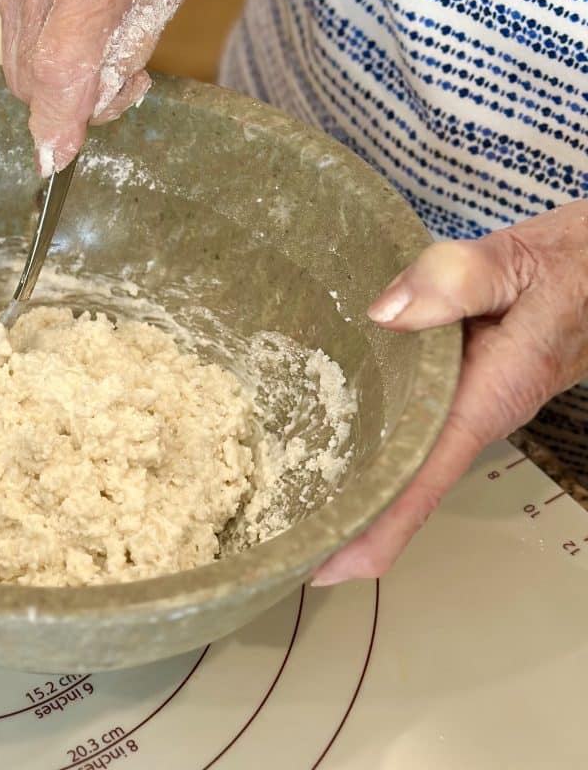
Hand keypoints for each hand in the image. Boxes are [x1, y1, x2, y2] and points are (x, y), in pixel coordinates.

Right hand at [0, 0, 232, 173]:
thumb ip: (120, 61)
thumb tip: (68, 128)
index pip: (61, 63)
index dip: (56, 119)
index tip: (55, 160)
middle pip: (33, 73)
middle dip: (73, 101)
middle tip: (123, 78)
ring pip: (18, 61)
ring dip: (58, 76)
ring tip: (104, 41)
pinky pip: (11, 35)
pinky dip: (41, 45)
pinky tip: (75, 17)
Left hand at [312, 200, 587, 585]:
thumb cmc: (563, 269)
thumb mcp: (508, 263)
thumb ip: (453, 279)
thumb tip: (381, 313)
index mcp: (483, 402)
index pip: (419, 485)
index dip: (370, 534)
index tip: (320, 566)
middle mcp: (467, 417)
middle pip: (397, 489)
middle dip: (340, 518)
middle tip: (272, 530)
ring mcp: (458, 408)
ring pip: (396, 462)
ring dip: (346, 482)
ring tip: (279, 493)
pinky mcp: (451, 388)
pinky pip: (402, 428)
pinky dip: (362, 442)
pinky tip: (319, 434)